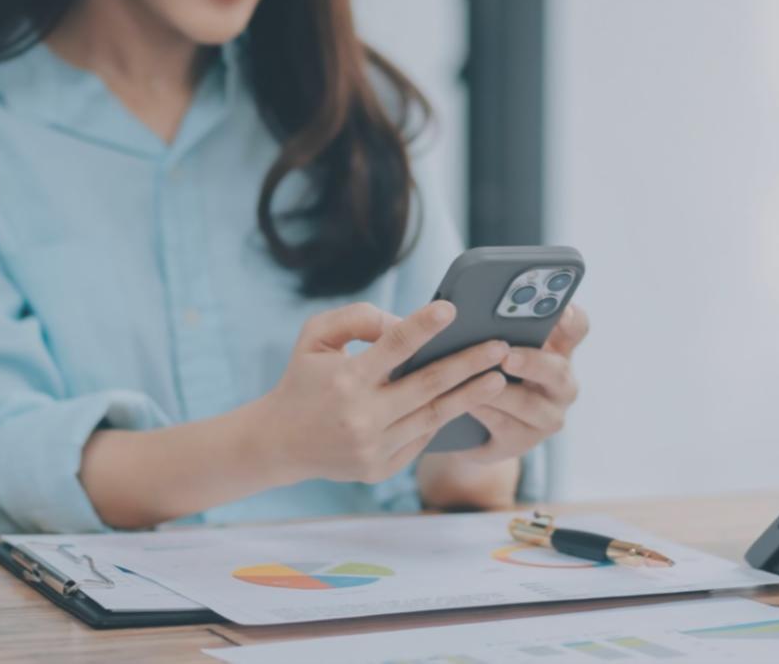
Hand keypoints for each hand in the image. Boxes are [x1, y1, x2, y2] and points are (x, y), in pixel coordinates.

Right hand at [257, 300, 510, 484]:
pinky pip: (420, 439)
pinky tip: (465, 403)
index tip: (452, 310)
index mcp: (346, 379)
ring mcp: (374, 447)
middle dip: (469, 364)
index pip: (393, 346)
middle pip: (428, 385)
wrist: (278, 442)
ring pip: (433, 417)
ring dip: (470, 396)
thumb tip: (403, 323)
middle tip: (500, 347)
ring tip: (498, 378)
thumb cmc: (302, 380)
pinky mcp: (380, 469)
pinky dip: (442, 420)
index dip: (424, 326)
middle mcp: (362, 416)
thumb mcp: (315, 337)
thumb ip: (356, 319)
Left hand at [457, 302, 589, 464]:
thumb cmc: (484, 370)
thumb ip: (497, 328)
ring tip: (475, 380)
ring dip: (500, 392)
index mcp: (558, 349)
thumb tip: (474, 305)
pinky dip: (485, 411)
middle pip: (558, 371)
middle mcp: (561, 384)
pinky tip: (467, 403)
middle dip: (531, 362)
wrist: (471, 427)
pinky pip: (505, 426)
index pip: (577, 328)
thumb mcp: (496, 347)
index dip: (571, 319)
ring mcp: (547, 416)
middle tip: (506, 356)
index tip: (561, 309)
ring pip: (529, 404)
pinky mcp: (524, 442)